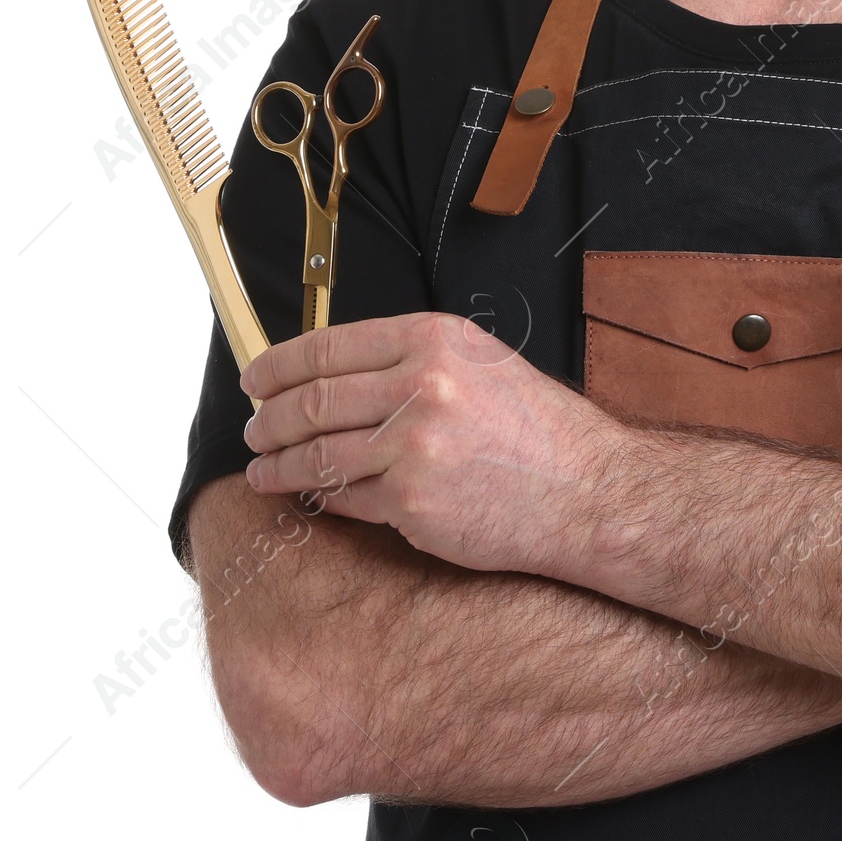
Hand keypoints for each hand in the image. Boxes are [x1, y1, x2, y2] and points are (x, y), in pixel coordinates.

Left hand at [240, 312, 616, 574]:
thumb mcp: (482, 363)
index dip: (278, 366)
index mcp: (435, 339)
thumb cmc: (539, 430)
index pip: (328, 348)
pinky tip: (308, 497)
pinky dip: (319, 498)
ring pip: (316, 454)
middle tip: (255, 430)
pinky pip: (343, 498)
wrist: (586, 490)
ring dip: (278, 465)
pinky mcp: (410, 501)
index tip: (255, 380)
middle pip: (312, 401)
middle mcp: (421, 384)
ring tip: (263, 470)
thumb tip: (338, 372)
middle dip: (269, 420)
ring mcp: (412, 445)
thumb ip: (415, 359)